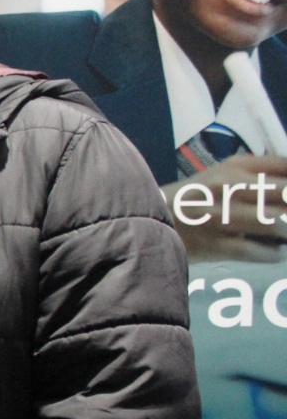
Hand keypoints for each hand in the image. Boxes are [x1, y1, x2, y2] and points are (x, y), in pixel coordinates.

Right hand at [162, 157, 286, 261]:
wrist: (146, 222)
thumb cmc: (192, 198)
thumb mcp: (222, 174)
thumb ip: (260, 172)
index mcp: (235, 168)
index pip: (286, 166)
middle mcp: (230, 188)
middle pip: (286, 194)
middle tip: (286, 215)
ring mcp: (223, 217)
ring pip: (278, 224)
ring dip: (286, 231)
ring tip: (282, 233)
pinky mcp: (218, 246)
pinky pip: (261, 251)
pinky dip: (273, 253)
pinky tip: (271, 250)